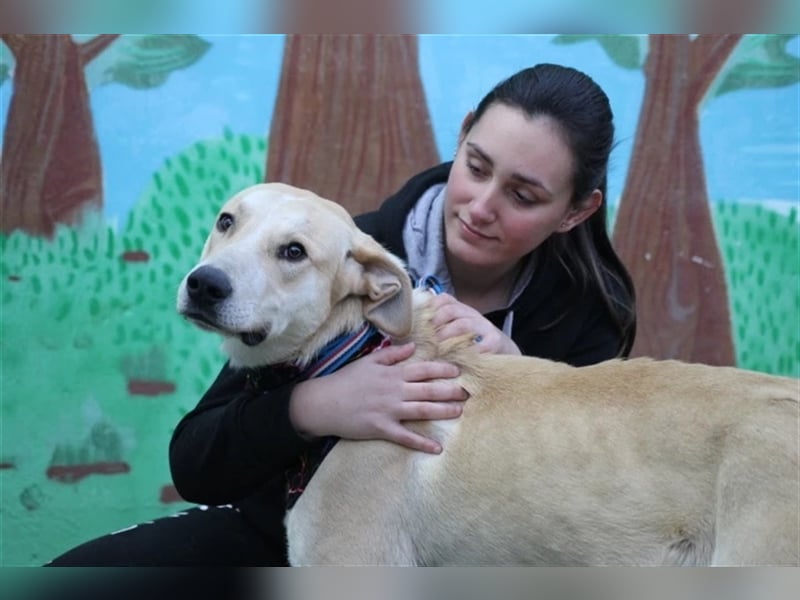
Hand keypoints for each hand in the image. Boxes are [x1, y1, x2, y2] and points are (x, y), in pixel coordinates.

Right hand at [289, 342, 467, 453]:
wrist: (323, 403)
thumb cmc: (346, 380)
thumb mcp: (368, 361)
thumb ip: (392, 354)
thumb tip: (413, 346)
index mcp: (392, 373)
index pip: (423, 369)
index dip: (442, 370)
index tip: (458, 371)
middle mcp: (394, 391)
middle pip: (428, 389)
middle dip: (450, 391)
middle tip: (468, 392)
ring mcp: (389, 410)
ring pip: (422, 410)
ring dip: (443, 411)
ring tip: (460, 412)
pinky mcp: (382, 428)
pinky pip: (405, 437)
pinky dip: (422, 443)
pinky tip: (437, 448)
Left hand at [427, 293, 520, 354]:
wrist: (504, 351)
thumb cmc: (472, 344)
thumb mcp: (455, 332)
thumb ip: (438, 330)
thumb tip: (410, 335)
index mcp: (461, 310)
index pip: (443, 299)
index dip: (430, 308)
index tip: (420, 322)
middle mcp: (472, 314)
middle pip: (450, 309)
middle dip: (435, 323)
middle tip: (427, 339)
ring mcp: (484, 326)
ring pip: (463, 324)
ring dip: (448, 336)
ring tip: (439, 349)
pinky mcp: (496, 341)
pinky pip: (484, 343)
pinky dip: (472, 351)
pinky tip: (462, 358)